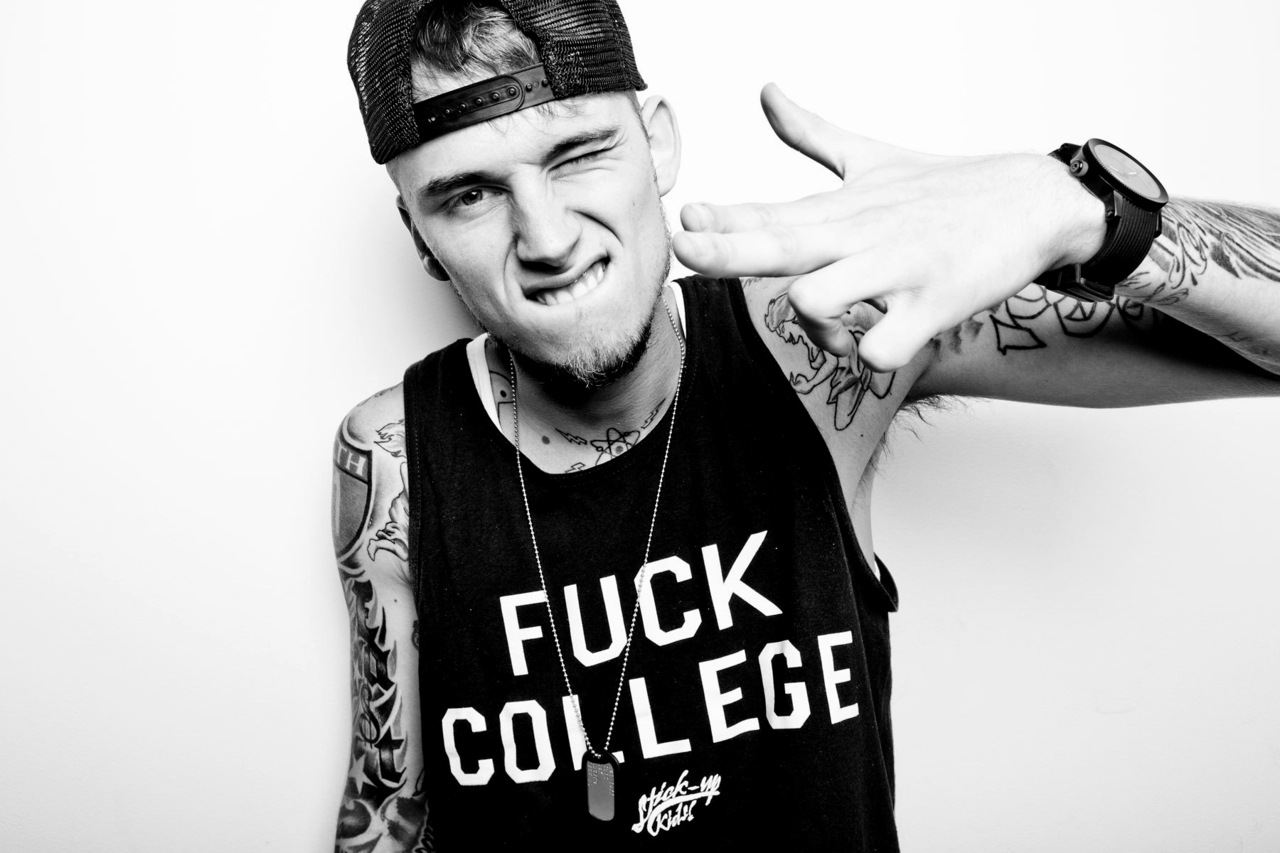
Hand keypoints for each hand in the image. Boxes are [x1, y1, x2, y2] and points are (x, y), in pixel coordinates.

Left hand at [672, 84, 1104, 370]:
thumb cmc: (946, 191)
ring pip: (819, 298)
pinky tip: (872, 349)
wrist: (1036, 202)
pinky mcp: (934, 303)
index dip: (723, 218)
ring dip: (811, 327)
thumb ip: (811, 132)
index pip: (770, 212)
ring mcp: (896, 268)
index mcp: (842, 208)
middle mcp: (861, 234)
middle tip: (685, 248)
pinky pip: (881, 347)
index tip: (686, 215)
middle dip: (727, 249)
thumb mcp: (871, 157)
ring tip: (835, 333)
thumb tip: (766, 92)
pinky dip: (868, 356)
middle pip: (780, 244)